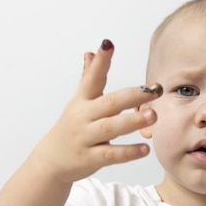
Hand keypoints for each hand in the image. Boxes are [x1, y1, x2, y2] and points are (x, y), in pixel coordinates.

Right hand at [30, 39, 161, 182]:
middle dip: (133, 95)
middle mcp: (83, 116)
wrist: (51, 161)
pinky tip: (145, 148)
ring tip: (153, 115)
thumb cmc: (72, 127)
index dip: (100, 61)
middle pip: (109, 103)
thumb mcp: (79, 102)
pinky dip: (128, 152)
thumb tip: (91, 52)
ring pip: (110, 128)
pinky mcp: (89, 158)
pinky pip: (110, 155)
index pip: (92, 77)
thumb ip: (88, 77)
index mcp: (82, 100)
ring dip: (132, 121)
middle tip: (155, 89)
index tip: (108, 44)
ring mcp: (85, 138)